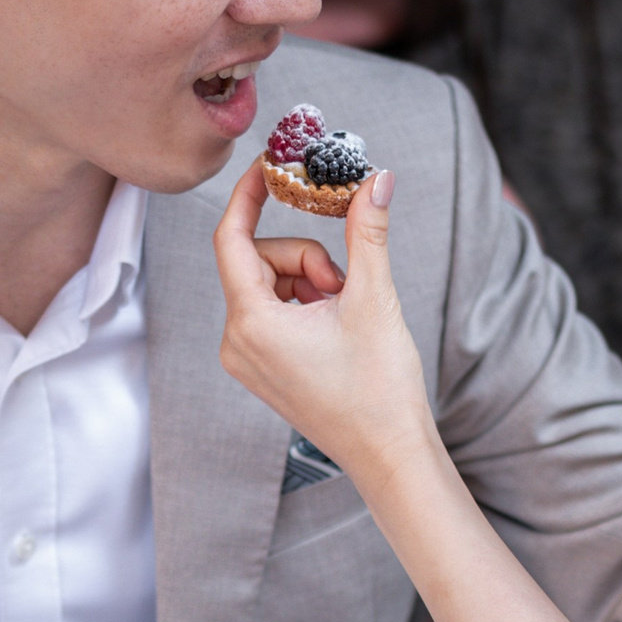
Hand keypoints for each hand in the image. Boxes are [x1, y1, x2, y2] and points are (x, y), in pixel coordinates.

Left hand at [214, 162, 432, 475]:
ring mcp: (246, 358)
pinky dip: (304, 304)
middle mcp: (237, 342)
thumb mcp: (374, 299)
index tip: (268, 168)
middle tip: (344, 285)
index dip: (248, 196)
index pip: (232, 238)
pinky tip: (336, 325)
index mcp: (252, 324)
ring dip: (309, 282)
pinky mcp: (262, 368)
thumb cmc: (380, 388)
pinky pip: (272, 312)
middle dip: (306, 258)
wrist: (389, 454)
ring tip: (345, 312)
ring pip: (269, 285)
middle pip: (258, 261)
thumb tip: (377, 180)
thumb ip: (367, 232)